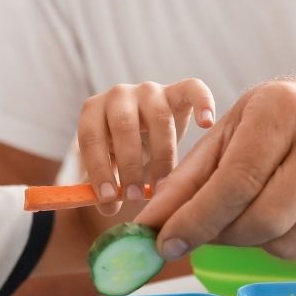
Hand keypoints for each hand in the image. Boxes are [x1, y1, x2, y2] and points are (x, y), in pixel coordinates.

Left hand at [77, 78, 215, 215]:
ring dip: (161, 155)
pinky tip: (206, 123)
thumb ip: (100, 188)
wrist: (143, 126)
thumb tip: (107, 206)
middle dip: (128, 164)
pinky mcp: (178, 91)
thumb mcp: (104, 167)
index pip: (89, 136)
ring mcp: (150, 90)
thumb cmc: (119, 151)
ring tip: (163, 185)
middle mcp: (119, 94)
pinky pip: (193, 89)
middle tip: (134, 197)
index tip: (108, 197)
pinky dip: (202, 102)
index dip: (98, 168)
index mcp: (93, 110)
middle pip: (123, 125)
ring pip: (158, 117)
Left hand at [135, 78, 295, 268]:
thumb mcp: (230, 131)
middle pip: (267, 218)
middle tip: (213, 229)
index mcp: (281, 109)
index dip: (197, 219)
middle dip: (229, 236)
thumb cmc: (279, 122)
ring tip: (260, 213)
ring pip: (294, 242)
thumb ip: (188, 178)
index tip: (166, 243)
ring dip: (263, 245)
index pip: (236, 180)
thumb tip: (149, 224)